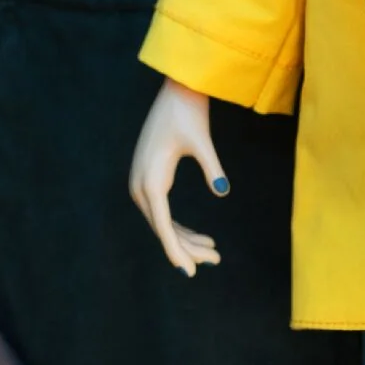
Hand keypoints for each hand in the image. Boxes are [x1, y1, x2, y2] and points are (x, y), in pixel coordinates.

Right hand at [129, 78, 227, 274]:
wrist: (176, 91)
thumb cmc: (188, 113)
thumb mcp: (202, 141)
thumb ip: (212, 167)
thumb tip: (223, 191)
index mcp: (151, 179)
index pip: (163, 225)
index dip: (176, 250)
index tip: (189, 272)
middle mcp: (141, 185)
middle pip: (163, 227)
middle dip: (188, 247)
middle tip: (216, 260)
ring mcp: (143, 183)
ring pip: (163, 222)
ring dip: (186, 239)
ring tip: (214, 252)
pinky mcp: (151, 179)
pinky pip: (163, 211)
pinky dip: (180, 226)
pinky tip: (200, 237)